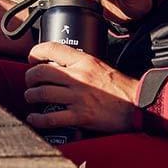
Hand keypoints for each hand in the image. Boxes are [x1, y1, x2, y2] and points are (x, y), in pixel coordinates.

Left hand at [24, 41, 142, 134]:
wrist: (138, 104)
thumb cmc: (120, 87)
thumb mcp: (100, 65)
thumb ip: (80, 64)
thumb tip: (59, 65)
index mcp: (84, 60)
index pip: (52, 48)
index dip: (36, 52)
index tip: (32, 58)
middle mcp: (79, 77)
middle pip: (41, 72)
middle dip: (30, 77)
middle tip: (30, 82)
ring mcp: (79, 97)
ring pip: (42, 93)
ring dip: (31, 96)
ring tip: (31, 98)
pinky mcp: (81, 116)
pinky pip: (51, 118)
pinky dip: (38, 119)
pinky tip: (34, 119)